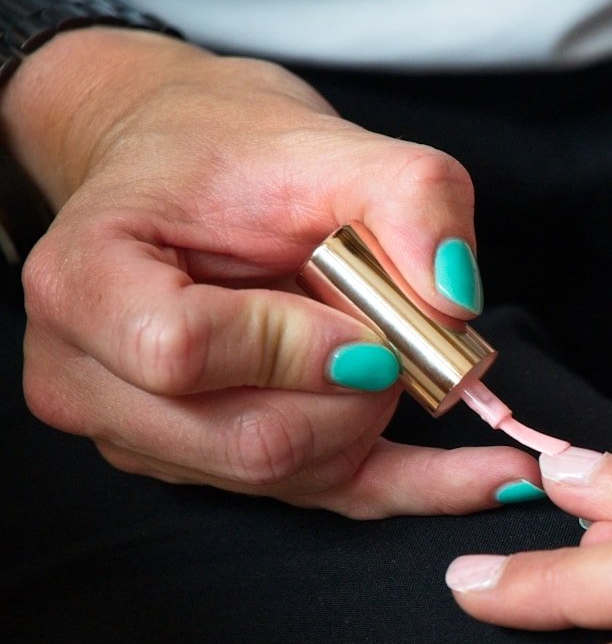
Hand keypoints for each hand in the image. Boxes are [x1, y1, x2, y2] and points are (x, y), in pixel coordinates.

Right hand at [7, 29, 538, 515]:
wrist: (194, 179)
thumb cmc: (236, 158)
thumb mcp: (327, 144)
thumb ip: (407, 197)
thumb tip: (456, 298)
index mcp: (82, 283)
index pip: (178, 353)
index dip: (294, 346)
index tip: (366, 323)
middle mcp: (91, 379)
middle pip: (250, 441)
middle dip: (356, 395)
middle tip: (396, 334)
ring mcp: (147, 438)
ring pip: (291, 478)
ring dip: (374, 420)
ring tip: (393, 350)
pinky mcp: (216, 470)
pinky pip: (328, 499)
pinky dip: (422, 487)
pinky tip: (496, 475)